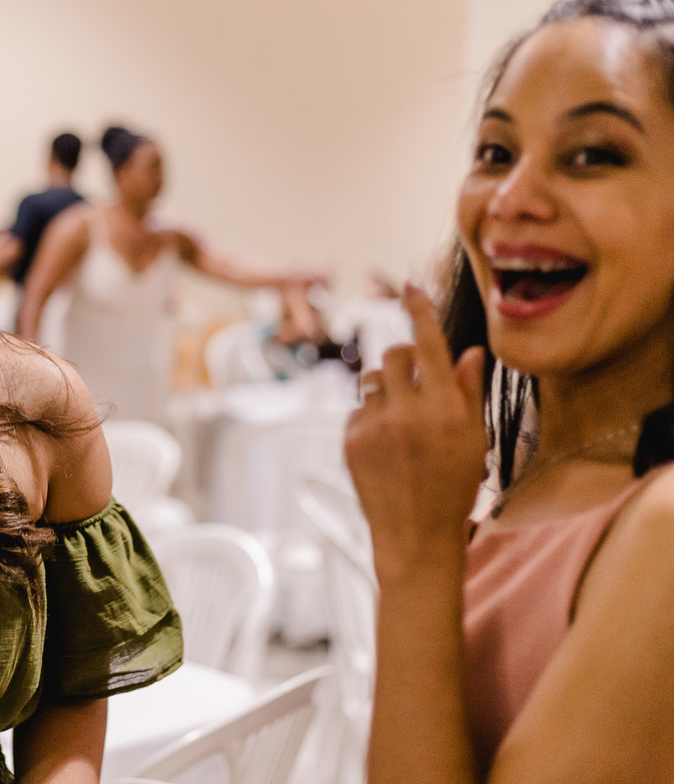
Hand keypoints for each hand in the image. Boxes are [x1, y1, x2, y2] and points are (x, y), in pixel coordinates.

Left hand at [344, 285, 486, 582]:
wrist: (416, 535)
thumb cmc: (454, 487)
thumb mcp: (475, 440)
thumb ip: (468, 393)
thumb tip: (468, 352)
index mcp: (445, 409)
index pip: (428, 344)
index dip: (419, 312)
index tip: (411, 289)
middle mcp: (408, 413)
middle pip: (393, 355)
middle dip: (404, 360)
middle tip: (415, 381)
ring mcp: (375, 427)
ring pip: (372, 381)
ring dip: (386, 390)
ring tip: (402, 422)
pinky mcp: (350, 441)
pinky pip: (358, 410)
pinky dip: (371, 418)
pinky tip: (386, 446)